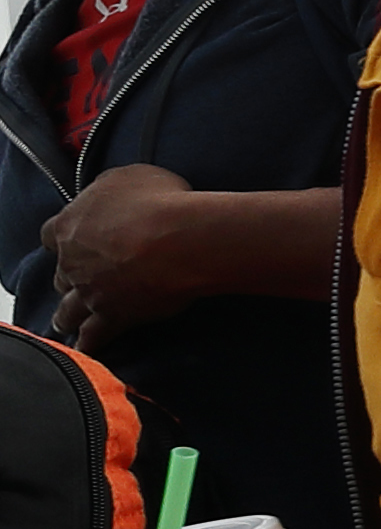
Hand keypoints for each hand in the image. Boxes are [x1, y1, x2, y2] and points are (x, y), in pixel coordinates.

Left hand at [37, 166, 209, 345]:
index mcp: (69, 225)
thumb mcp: (128, 178)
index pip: (50, 234)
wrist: (181, 239)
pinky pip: (93, 337)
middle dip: (68, 278)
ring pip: (67, 311)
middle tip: (81, 282)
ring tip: (67, 323)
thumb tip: (107, 196)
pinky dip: (88, 345)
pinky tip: (86, 351)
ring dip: (67, 316)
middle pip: (59, 275)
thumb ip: (106, 190)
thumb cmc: (159, 202)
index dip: (62, 238)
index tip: (71, 241)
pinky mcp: (112, 317)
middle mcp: (72, 261)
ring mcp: (90, 292)